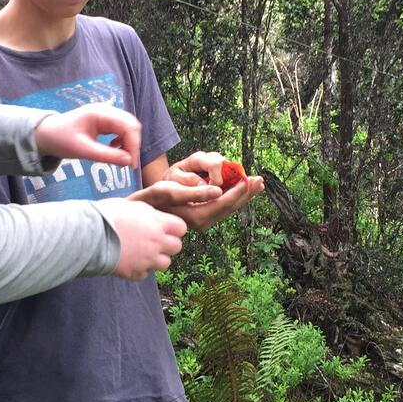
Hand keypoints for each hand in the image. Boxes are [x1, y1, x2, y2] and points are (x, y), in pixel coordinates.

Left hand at [34, 103, 141, 168]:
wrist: (46, 134)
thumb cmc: (60, 140)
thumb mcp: (83, 150)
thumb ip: (106, 156)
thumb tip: (129, 162)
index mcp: (100, 113)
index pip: (128, 126)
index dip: (133, 145)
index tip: (131, 164)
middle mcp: (106, 110)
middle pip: (131, 125)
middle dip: (133, 144)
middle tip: (129, 164)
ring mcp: (106, 114)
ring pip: (128, 127)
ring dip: (129, 143)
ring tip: (122, 159)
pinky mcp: (105, 121)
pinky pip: (122, 129)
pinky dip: (123, 141)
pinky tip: (114, 149)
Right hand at [95, 198, 186, 279]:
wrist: (88, 235)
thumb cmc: (107, 215)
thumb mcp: (131, 205)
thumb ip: (148, 213)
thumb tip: (155, 216)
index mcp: (158, 224)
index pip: (181, 228)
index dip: (174, 228)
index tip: (165, 227)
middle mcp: (156, 243)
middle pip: (177, 247)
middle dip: (168, 244)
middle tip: (154, 240)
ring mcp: (147, 260)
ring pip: (165, 263)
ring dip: (156, 258)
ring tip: (142, 251)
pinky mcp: (135, 273)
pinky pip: (145, 274)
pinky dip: (140, 269)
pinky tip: (129, 260)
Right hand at [132, 151, 265, 230]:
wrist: (142, 210)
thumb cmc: (153, 198)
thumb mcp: (172, 190)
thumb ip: (196, 192)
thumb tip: (219, 191)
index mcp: (197, 216)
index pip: (224, 203)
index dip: (238, 190)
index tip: (250, 179)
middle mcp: (202, 222)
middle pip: (230, 207)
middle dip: (246, 193)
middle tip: (260, 181)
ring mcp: (202, 222)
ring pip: (228, 207)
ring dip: (243, 196)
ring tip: (257, 185)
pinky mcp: (201, 218)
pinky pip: (222, 207)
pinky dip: (233, 197)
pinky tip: (241, 190)